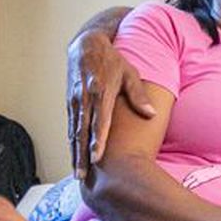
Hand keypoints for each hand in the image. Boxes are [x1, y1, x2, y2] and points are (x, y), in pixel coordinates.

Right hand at [66, 30, 154, 178]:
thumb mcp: (129, 73)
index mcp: (101, 91)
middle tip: (82, 175)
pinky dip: (71, 142)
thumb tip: (151, 114)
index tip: (97, 157)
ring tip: (77, 172)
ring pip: (73, 131)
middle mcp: (85, 97)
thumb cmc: (112, 61)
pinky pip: (70, 125)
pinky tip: (74, 156)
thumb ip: (138, 95)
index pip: (99, 120)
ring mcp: (75, 100)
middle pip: (82, 131)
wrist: (86, 45)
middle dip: (81, 154)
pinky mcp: (70, 102)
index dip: (97, 140)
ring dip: (74, 152)